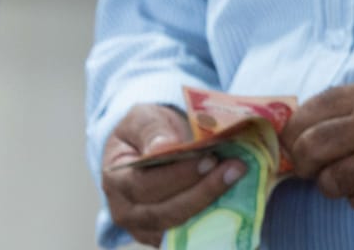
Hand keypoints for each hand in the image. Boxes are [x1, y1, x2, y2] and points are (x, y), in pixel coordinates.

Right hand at [101, 103, 243, 246]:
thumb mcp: (144, 118)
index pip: (144, 186)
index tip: (209, 158)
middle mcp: (126, 211)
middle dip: (203, 191)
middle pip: (164, 213)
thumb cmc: (148, 130)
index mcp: (116, 180)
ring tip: (238, 179)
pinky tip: (236, 200)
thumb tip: (164, 146)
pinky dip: (214, 220)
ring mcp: (146, 228)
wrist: (152, 145)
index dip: (178, 175)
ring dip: (213, 205)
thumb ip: (152, 130)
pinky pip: (190, 235)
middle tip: (234, 168)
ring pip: (180, 228)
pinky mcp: (166, 236)